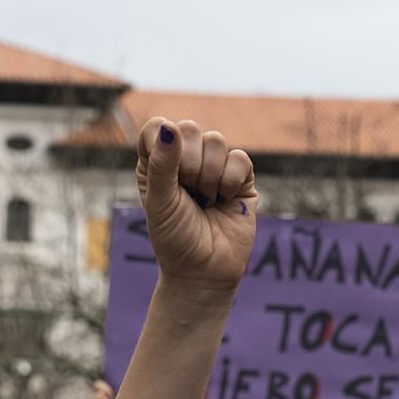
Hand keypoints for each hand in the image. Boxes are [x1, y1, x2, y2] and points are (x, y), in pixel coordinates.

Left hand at [136, 118, 257, 292]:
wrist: (204, 271)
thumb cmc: (174, 240)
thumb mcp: (159, 203)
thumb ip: (162, 164)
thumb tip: (169, 127)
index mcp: (157, 163)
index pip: (157, 127)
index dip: (163, 140)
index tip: (165, 169)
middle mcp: (185, 160)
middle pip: (190, 129)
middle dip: (189, 163)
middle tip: (188, 194)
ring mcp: (214, 167)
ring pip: (216, 141)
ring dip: (209, 176)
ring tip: (205, 202)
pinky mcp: (241, 179)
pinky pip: (240, 158)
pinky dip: (230, 182)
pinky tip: (224, 201)